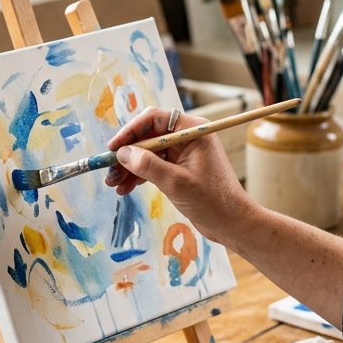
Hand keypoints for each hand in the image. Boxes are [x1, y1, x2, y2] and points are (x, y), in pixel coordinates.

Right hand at [104, 106, 248, 248]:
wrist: (232, 224)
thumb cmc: (212, 200)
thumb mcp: (176, 182)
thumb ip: (148, 165)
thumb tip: (122, 153)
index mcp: (192, 131)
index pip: (154, 119)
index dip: (130, 131)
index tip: (113, 148)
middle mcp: (187, 137)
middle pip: (148, 136)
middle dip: (127, 154)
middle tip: (109, 172)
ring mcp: (183, 154)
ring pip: (148, 153)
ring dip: (130, 167)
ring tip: (114, 184)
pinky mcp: (180, 169)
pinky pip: (154, 166)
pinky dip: (139, 176)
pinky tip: (126, 188)